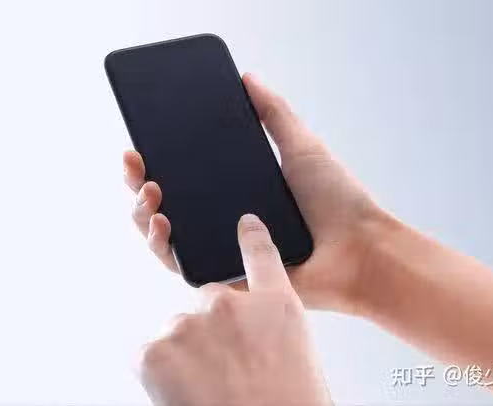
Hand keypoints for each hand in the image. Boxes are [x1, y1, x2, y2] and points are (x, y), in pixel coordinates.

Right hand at [123, 73, 387, 312]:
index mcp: (234, 190)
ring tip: (150, 190)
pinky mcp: (223, 278)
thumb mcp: (301, 145)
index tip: (139, 142)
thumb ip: (273, 112)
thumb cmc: (336, 201)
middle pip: (164, 203)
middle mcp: (222, 220)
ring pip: (162, 235)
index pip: (182, 175)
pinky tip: (162, 223)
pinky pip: (180, 265)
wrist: (358, 249)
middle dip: (138, 183)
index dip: (155, 160)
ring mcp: (220, 249)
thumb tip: (246, 77)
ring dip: (143, 213)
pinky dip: (163, 246)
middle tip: (135, 163)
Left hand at [139, 214, 331, 405]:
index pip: (262, 256)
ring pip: (175, 334)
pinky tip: (184, 396)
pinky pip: (148, 355)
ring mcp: (189, 325)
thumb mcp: (296, 356)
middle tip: (223, 375)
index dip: (251, 237)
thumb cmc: (288, 403)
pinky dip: (159, 376)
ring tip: (208, 392)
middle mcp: (229, 305)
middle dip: (206, 335)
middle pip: (205, 308)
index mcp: (274, 305)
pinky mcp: (154, 351)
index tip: (244, 222)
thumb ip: (267, 324)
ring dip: (182, 358)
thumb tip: (239, 322)